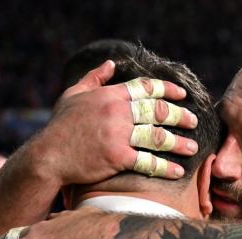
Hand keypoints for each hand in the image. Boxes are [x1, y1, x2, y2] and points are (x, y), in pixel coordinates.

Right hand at [28, 60, 199, 183]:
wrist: (48, 155)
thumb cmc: (60, 126)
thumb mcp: (73, 95)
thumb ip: (95, 78)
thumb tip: (112, 64)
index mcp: (110, 95)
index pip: (145, 88)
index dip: (167, 90)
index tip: (182, 95)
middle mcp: (117, 112)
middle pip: (157, 111)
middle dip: (179, 116)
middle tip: (193, 121)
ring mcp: (118, 135)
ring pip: (157, 136)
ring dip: (178, 143)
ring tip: (192, 148)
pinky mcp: (118, 157)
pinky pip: (148, 162)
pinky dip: (165, 167)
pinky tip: (178, 170)